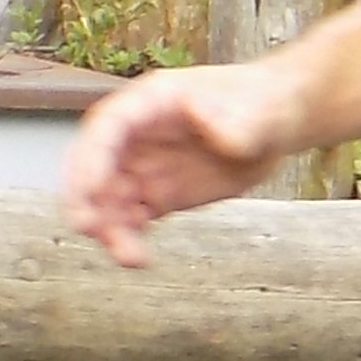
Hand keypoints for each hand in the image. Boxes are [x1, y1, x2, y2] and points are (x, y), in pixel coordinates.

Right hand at [59, 63, 308, 261]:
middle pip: (95, 164)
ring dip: (109, 228)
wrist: (276, 124)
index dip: (93, 156)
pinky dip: (127, 238)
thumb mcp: (257, 109)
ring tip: (130, 258)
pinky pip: (131, 218)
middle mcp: (138, 134)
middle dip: (84, 196)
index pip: (109, 126)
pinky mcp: (159, 194)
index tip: (92, 188)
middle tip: (87, 227)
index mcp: (153, 102)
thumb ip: (234, 121)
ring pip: (110, 198)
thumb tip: (208, 120)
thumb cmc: (262, 103)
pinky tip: (137, 258)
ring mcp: (145, 165)